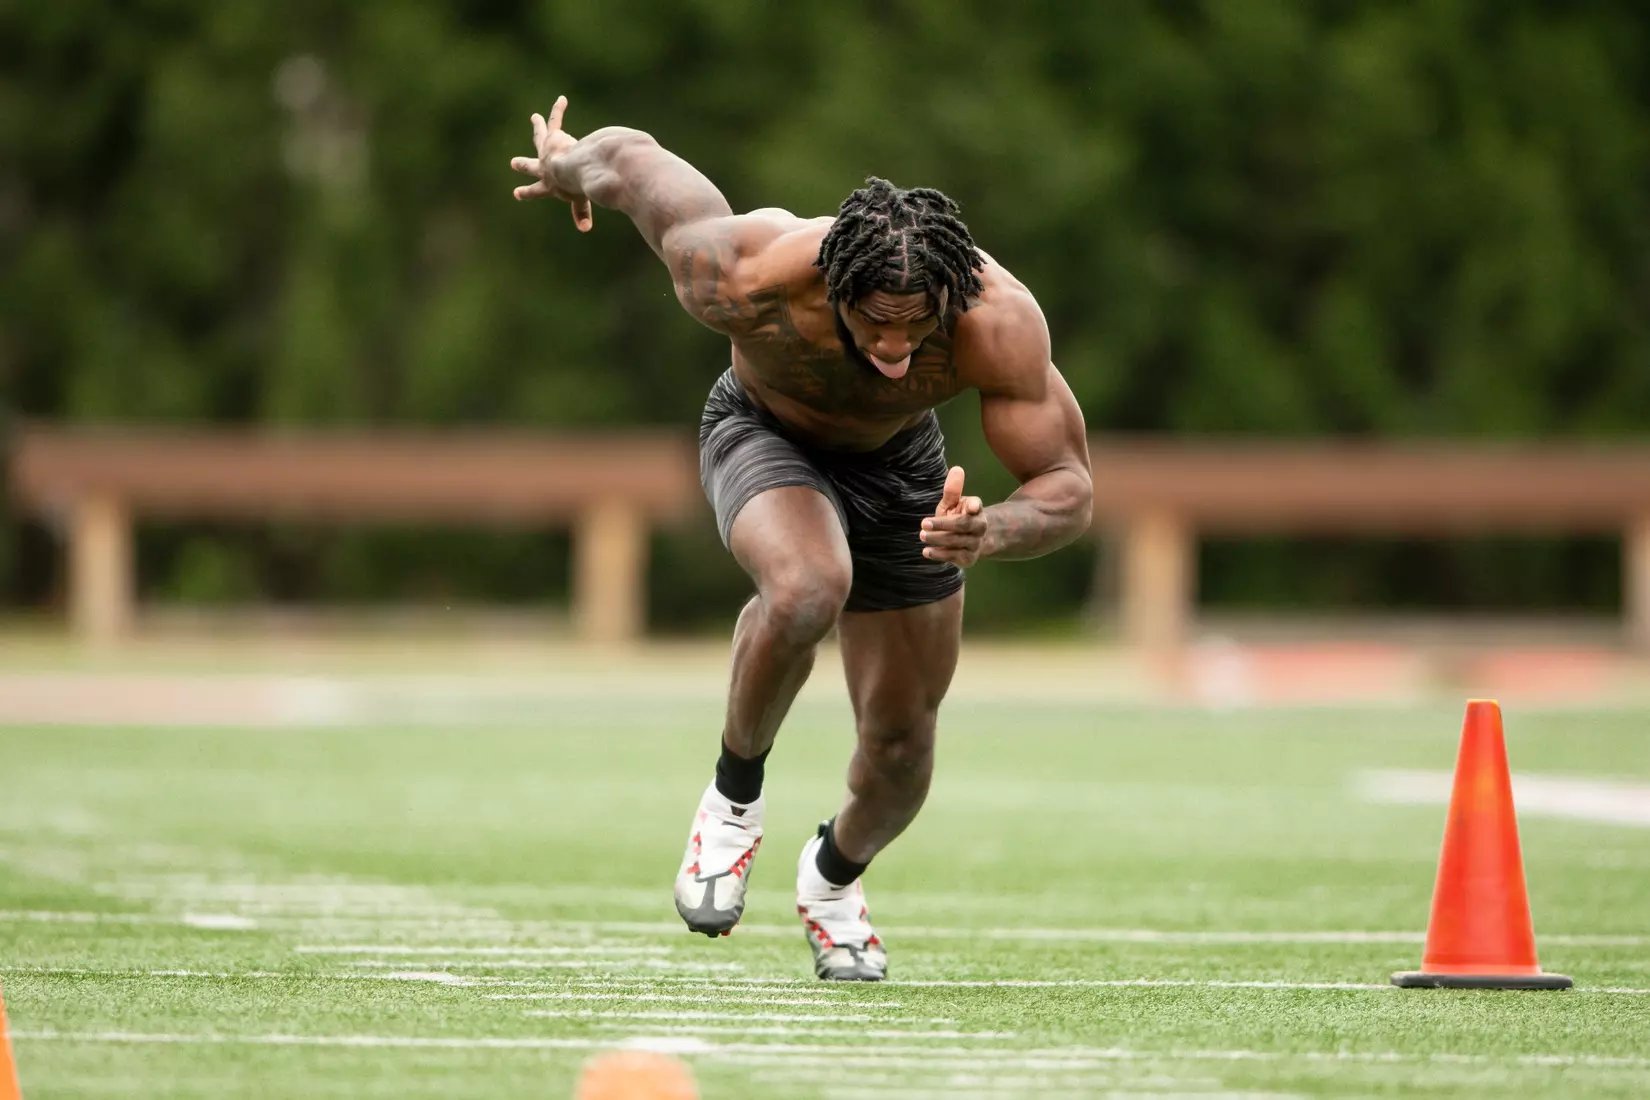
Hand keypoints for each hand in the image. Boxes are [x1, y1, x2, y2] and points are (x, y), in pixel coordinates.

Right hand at [510, 94, 593, 230]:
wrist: (574, 169)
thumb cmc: (578, 187)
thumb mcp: (579, 200)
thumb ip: (581, 212)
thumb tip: (585, 229)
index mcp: (549, 186)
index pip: (537, 191)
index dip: (528, 193)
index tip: (517, 193)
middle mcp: (544, 168)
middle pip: (530, 165)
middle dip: (523, 164)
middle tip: (514, 162)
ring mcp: (547, 151)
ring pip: (540, 136)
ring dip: (538, 126)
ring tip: (534, 117)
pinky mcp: (555, 137)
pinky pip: (555, 121)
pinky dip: (558, 110)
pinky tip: (562, 100)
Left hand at [920, 466, 986, 566]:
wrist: (970, 541)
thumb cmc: (957, 516)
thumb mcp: (953, 502)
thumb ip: (953, 490)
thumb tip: (957, 469)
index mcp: (976, 510)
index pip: (976, 505)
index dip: (973, 505)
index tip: (969, 506)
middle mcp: (979, 527)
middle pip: (963, 525)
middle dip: (943, 525)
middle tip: (923, 523)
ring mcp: (975, 544)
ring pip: (958, 542)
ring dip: (939, 539)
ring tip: (922, 535)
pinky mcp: (968, 558)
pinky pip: (955, 557)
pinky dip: (940, 554)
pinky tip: (927, 551)